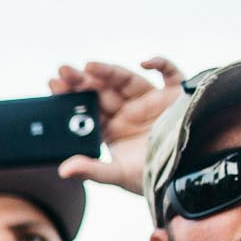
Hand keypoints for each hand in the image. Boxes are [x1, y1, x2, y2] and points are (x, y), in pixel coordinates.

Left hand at [47, 57, 185, 193]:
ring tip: (88, 66)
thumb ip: (91, 170)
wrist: (187, 177)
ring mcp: (150, 101)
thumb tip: (63, 170)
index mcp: (112, 128)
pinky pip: (170, 74)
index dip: (71, 96)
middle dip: (82, 80)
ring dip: (108, 71)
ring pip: (126, 80)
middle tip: (63, 71)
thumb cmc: (151, 177)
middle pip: (102, 90)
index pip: (87, 108)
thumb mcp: (118, 175)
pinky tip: (145, 62)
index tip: (53, 85)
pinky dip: (161, 64)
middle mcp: (129, 111)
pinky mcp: (176, 96)